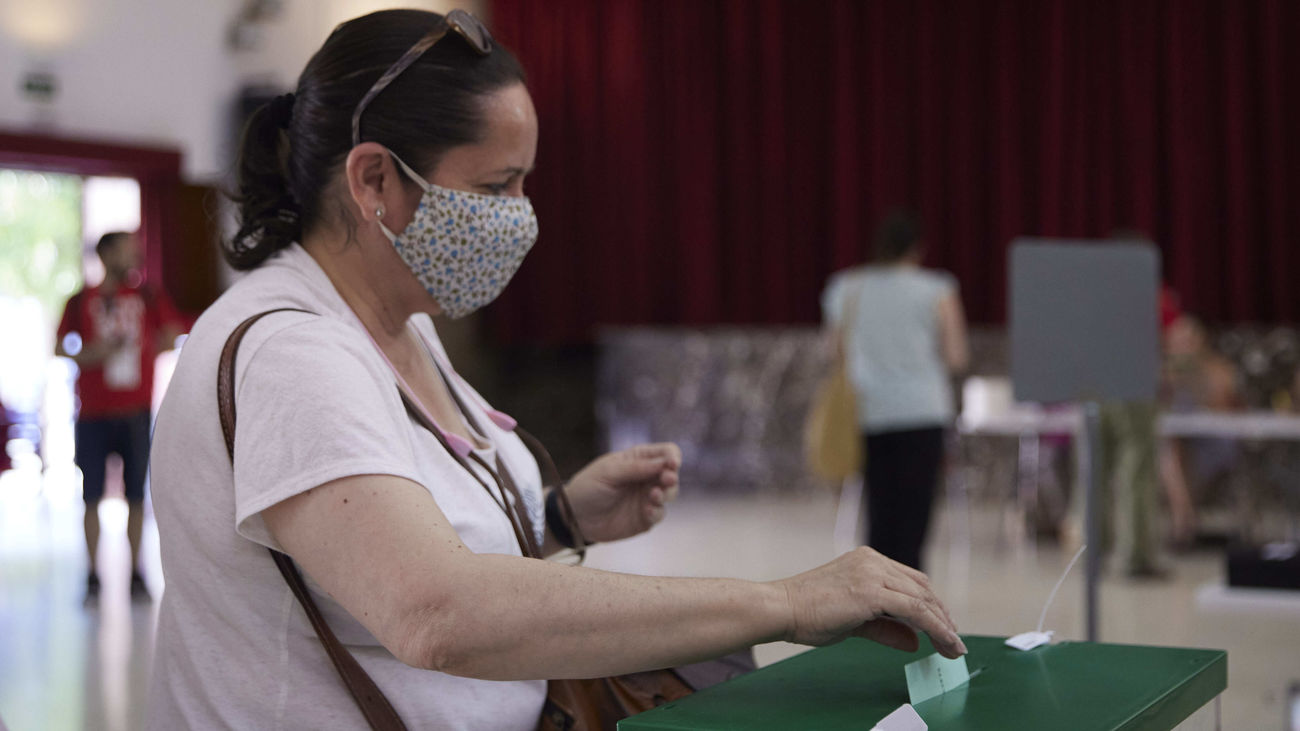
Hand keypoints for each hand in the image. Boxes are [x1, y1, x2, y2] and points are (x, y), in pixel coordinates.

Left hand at [562, 443, 681, 542]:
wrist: (574, 517)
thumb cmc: (588, 487)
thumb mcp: (608, 473)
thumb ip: (636, 468)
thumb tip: (664, 463)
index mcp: (638, 459)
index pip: (665, 452)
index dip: (672, 456)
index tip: (672, 464)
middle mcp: (647, 477)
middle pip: (671, 473)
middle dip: (672, 476)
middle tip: (667, 480)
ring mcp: (647, 498)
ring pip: (670, 493)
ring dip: (666, 494)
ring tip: (654, 495)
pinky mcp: (645, 518)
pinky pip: (660, 514)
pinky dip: (657, 512)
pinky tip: (647, 511)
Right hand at [774, 547, 965, 658]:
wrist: (782, 608)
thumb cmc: (808, 613)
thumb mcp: (855, 621)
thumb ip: (886, 627)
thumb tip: (914, 641)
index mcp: (867, 560)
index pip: (910, 581)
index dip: (931, 605)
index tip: (943, 627)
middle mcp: (873, 561)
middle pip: (922, 587)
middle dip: (942, 616)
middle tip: (953, 642)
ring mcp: (873, 572)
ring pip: (922, 598)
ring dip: (943, 625)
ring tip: (953, 648)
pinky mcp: (872, 590)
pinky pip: (915, 610)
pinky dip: (935, 627)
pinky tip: (944, 641)